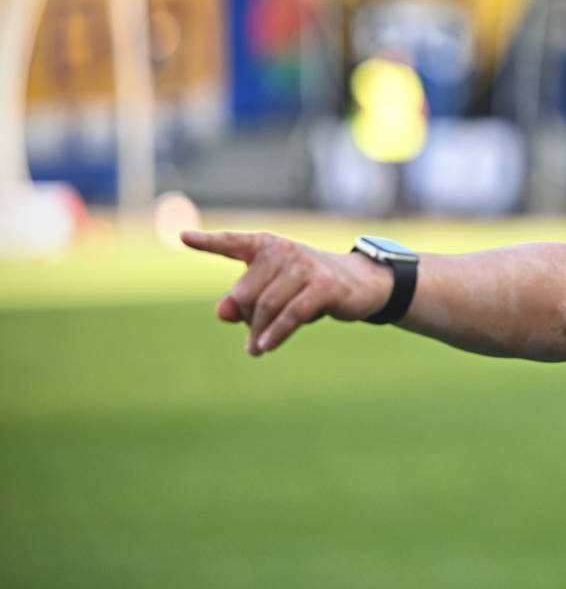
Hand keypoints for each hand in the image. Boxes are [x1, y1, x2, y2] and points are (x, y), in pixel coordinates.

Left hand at [180, 230, 393, 355]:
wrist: (359, 283)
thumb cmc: (307, 286)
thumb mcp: (274, 292)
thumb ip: (242, 301)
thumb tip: (223, 312)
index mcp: (267, 245)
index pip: (234, 243)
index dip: (208, 242)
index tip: (183, 238)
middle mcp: (283, 250)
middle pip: (246, 294)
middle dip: (247, 318)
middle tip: (253, 333)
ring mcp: (304, 266)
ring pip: (266, 307)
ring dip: (258, 333)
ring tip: (255, 349)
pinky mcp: (323, 286)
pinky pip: (290, 315)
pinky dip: (275, 334)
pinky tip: (265, 347)